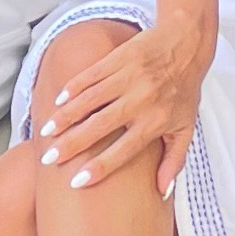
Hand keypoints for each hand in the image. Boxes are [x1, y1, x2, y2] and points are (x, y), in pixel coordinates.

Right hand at [37, 13, 211, 195]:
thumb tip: (162, 192)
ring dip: (66, 116)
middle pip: (100, 126)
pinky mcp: (119, 58)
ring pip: (90, 100)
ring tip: (46, 131)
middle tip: (49, 159)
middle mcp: (141, 100)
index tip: (76, 181)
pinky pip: (91, 75)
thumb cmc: (185, 90)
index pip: (124, 150)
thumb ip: (174, 161)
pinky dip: (73, 88)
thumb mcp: (186, 127)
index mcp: (156, 121)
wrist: (188, 43)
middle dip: (72, 144)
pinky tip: (58, 100)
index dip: (100, 166)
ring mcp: (129, 78)